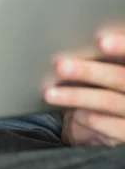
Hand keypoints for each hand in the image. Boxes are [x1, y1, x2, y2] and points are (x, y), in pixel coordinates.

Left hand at [44, 28, 124, 146]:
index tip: (101, 41)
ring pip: (108, 101)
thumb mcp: (106, 67)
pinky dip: (92, 119)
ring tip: (51, 93)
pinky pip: (112, 127)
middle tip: (60, 66)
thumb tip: (74, 41)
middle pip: (118, 77)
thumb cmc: (103, 83)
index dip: (121, 45)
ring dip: (77, 96)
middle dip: (88, 71)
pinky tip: (76, 114)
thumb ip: (102, 56)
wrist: (106, 119)